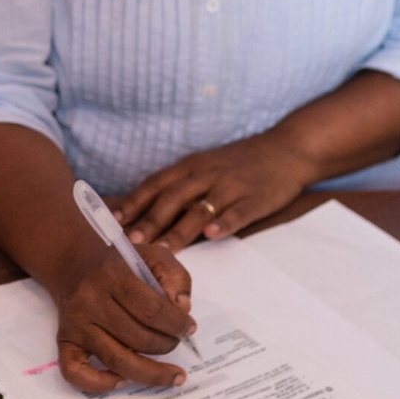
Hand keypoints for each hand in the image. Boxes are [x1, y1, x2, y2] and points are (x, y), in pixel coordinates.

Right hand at [50, 242, 195, 392]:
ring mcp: (75, 324)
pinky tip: (122, 381)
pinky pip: (75, 373)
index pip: (151, 310)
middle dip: (167, 345)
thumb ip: (174, 276)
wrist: (73, 260)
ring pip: (117, 361)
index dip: (177, 324)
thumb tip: (183, 308)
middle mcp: (89, 301)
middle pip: (138, 338)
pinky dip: (100, 384)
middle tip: (175, 341)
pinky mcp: (64, 340)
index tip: (189, 328)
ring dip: (151, 373)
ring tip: (171, 373)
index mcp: (112, 276)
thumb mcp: (152, 254)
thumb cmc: (118, 262)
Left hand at [113, 133, 319, 250]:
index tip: (113, 222)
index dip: (133, 202)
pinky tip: (212, 234)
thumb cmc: (238, 164)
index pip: (155, 184)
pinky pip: (238, 211)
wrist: (286, 149)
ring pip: (200, 208)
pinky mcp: (255, 197)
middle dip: (149, 220)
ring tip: (163, 249)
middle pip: (172, 198)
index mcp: (190, 167)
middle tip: (131, 243)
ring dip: (179, 229)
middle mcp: (206, 174)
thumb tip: (144, 212)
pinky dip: (224, 222)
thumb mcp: (205, 167)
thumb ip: (179, 187)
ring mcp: (231, 185)